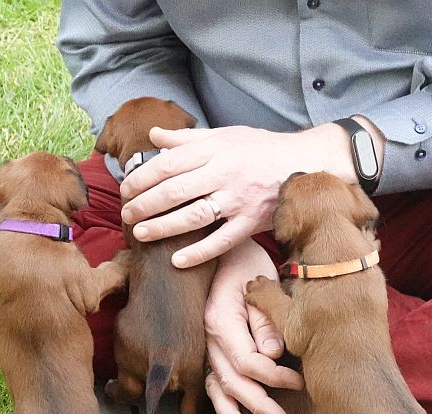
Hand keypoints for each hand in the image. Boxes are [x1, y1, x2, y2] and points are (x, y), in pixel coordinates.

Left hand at [118, 122, 359, 267]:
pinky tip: (178, 261)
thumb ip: (188, 138)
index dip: (142, 177)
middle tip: (126, 214)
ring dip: (163, 227)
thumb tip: (154, 135)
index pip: (169, 163)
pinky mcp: (251, 223)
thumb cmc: (261, 149)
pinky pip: (222, 241)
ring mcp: (238, 200)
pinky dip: (199, 253)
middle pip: (175, 191)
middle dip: (145, 203)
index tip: (126, 188)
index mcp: (215, 149)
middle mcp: (224, 173)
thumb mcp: (225, 134)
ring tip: (141, 234)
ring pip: (193, 216)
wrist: (304, 164)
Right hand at [203, 239, 302, 413]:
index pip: (248, 362)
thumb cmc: (246, 260)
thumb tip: (273, 355)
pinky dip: (220, 401)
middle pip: (232, 380)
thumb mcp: (261, 281)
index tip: (298, 380)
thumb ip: (265, 320)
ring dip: (231, 412)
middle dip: (257, 404)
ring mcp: (205, 343)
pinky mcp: (209, 347)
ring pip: (216, 385)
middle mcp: (208, 336)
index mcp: (221, 320)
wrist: (220, 245)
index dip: (274, 377)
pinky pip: (211, 379)